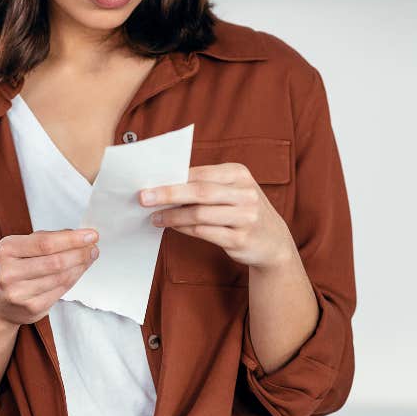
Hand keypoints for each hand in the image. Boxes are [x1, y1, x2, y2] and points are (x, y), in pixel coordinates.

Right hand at [0, 228, 99, 325]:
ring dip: (80, 266)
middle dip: (80, 253)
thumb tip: (76, 234)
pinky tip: (78, 271)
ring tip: (89, 257)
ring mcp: (19, 294)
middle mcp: (9, 273)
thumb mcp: (17, 248)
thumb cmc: (10, 268)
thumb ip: (44, 240)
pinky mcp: (31, 309)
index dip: (72, 239)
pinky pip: (60, 292)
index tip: (91, 234)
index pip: (45, 243)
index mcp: (6, 250)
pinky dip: (73, 279)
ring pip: (60, 278)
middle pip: (55, 262)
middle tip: (93, 247)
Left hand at [139, 163, 293, 269]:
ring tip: (155, 217)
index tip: (148, 181)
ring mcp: (246, 217)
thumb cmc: (241, 211)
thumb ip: (204, 184)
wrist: (273, 242)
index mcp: (239, 174)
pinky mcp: (241, 239)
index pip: (200, 173)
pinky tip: (172, 227)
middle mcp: (245, 193)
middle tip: (143, 198)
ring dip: (173, 216)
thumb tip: (163, 182)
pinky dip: (184, 229)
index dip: (173, 178)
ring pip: (200, 214)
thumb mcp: (231, 191)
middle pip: (199, 191)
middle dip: (168, 194)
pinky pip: (204, 233)